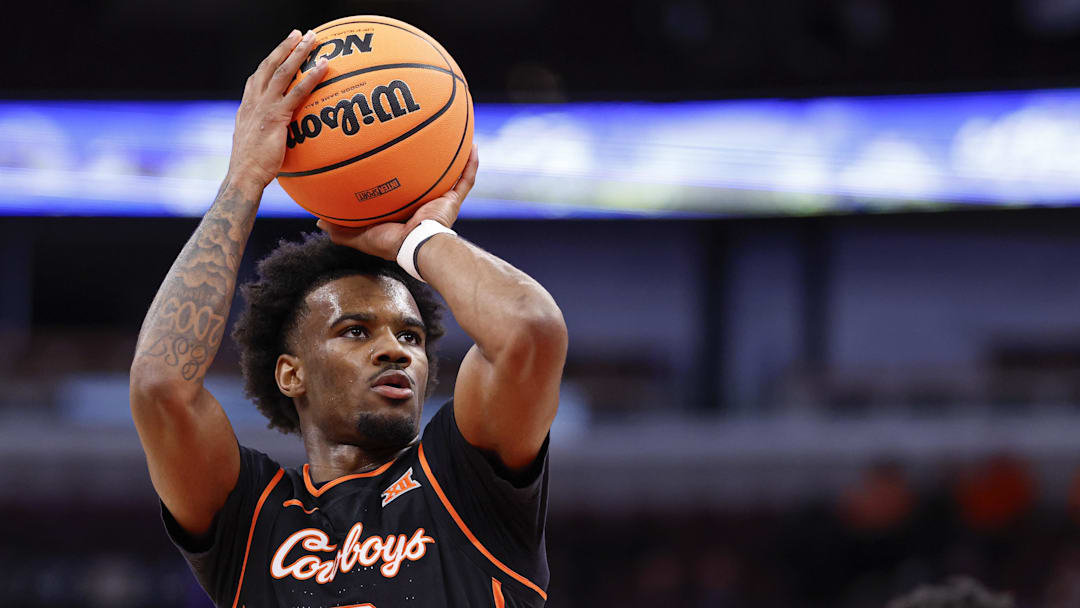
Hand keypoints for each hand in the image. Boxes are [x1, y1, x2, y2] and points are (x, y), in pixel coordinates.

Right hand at [227, 29, 328, 187]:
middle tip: (299, 34)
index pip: (257, 78)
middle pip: (269, 66)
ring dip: (298, 52)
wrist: (243, 176)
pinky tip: (324, 66)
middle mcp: (253, 102)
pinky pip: (297, 92)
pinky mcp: (276, 117)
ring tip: (313, 39)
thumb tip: (277, 139)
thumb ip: (265, 135)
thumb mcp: (255, 146)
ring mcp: (264, 107)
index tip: (280, 51)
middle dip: (284, 47)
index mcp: (247, 107)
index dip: (269, 62)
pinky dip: (311, 76)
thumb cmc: (251, 168)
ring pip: (282, 71)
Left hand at [318, 144, 479, 259]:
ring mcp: (440, 199)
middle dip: (425, 156)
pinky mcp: (453, 200)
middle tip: (419, 133)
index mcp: (404, 208)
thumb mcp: (360, 235)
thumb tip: (319, 222)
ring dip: (452, 154)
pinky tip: (473, 144)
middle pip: (425, 174)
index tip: (389, 152)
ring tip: (451, 131)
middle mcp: (423, 201)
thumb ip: (341, 229)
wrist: (418, 247)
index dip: (396, 170)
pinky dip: (471, 163)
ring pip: (449, 171)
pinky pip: (466, 178)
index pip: (399, 185)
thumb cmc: (392, 243)